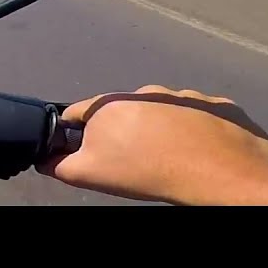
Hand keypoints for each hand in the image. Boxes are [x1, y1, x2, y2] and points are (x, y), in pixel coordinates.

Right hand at [38, 85, 267, 204]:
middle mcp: (147, 91)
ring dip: (165, 129)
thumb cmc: (148, 171)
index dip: (76, 132)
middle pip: (125, 112)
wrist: (220, 175)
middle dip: (126, 131)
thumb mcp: (92, 174)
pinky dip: (200, 130)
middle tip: (134, 159)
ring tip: (173, 156)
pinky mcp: (221, 106)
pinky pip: (204, 116)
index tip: (84, 149)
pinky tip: (203, 151)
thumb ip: (61, 165)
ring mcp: (188, 96)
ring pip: (166, 112)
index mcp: (110, 104)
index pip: (79, 112)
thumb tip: (46, 160)